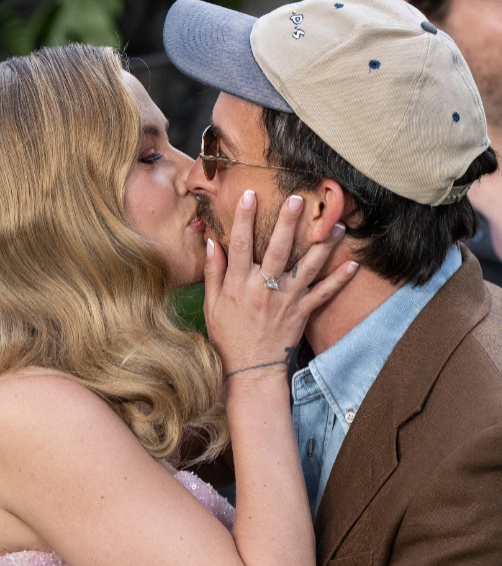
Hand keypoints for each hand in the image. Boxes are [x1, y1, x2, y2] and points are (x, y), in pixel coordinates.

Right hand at [204, 190, 358, 377]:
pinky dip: (339, 280)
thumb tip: (211, 243)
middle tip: (298, 199)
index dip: (242, 219)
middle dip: (287, 223)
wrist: (251, 369)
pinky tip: (353, 265)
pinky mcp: (302, 311)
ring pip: (306, 266)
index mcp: (239, 285)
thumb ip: (213, 273)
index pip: (239, 245)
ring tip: (335, 224)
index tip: (248, 195)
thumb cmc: (228, 337)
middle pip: (276, 249)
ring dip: (322, 245)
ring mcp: (286, 299)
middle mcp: (263, 289)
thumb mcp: (212, 306)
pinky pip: (323, 293)